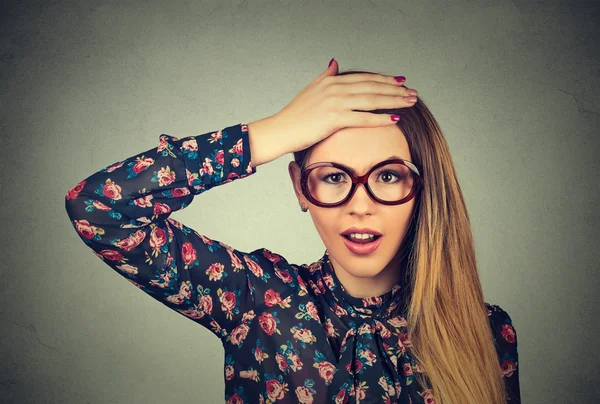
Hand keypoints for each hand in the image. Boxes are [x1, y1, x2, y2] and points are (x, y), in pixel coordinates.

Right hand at [248, 59, 417, 165]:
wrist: (280, 130)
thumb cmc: (295, 115)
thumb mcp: (311, 89)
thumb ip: (325, 76)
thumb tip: (335, 63)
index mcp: (331, 81)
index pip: (364, 78)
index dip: (384, 79)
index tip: (400, 82)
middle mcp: (335, 88)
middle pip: (372, 87)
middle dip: (395, 89)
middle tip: (413, 93)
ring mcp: (335, 103)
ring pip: (371, 100)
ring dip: (393, 101)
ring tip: (410, 103)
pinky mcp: (334, 118)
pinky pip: (363, 118)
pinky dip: (380, 118)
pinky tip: (395, 119)